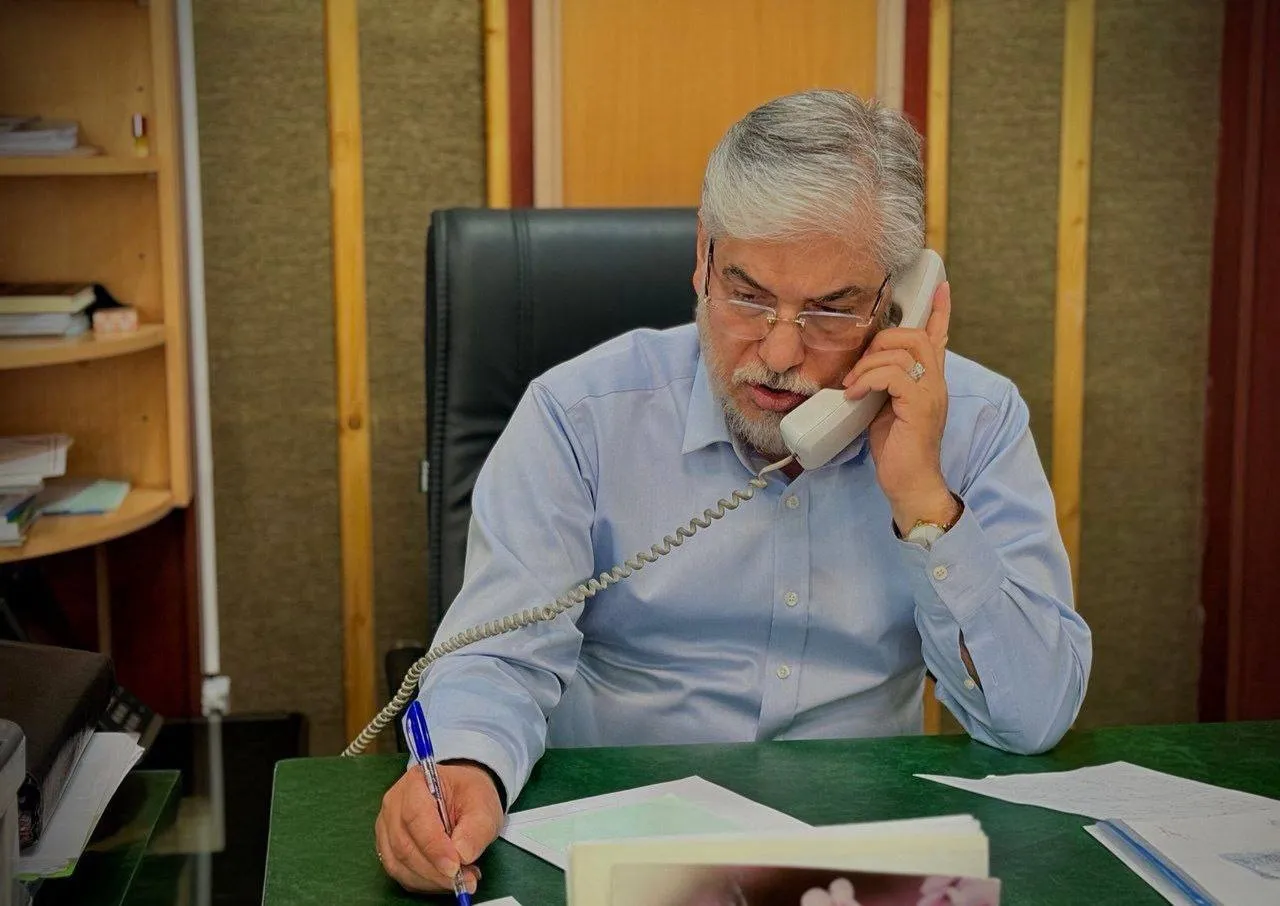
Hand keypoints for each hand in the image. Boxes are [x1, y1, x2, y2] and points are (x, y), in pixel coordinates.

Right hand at [374, 761, 502, 893]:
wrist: (461, 797)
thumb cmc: (469, 796)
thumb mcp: (483, 805)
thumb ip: (476, 828)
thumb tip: (463, 855)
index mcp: (415, 782)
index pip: (415, 817)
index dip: (433, 846)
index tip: (455, 866)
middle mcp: (394, 804)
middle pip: (404, 845)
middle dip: (435, 870)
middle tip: (465, 880)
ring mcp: (387, 828)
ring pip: (400, 864)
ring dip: (431, 879)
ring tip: (462, 879)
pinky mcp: (388, 848)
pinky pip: (400, 873)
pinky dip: (424, 883)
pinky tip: (446, 880)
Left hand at [842, 281, 956, 532]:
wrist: (910, 484)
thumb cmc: (897, 450)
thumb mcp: (884, 408)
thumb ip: (881, 384)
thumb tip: (858, 370)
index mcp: (929, 380)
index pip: (939, 337)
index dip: (939, 311)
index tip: (940, 285)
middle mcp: (936, 382)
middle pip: (916, 336)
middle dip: (881, 340)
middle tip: (858, 368)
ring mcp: (931, 392)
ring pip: (903, 351)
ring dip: (868, 364)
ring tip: (851, 387)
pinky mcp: (920, 405)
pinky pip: (893, 375)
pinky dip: (868, 380)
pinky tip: (854, 396)